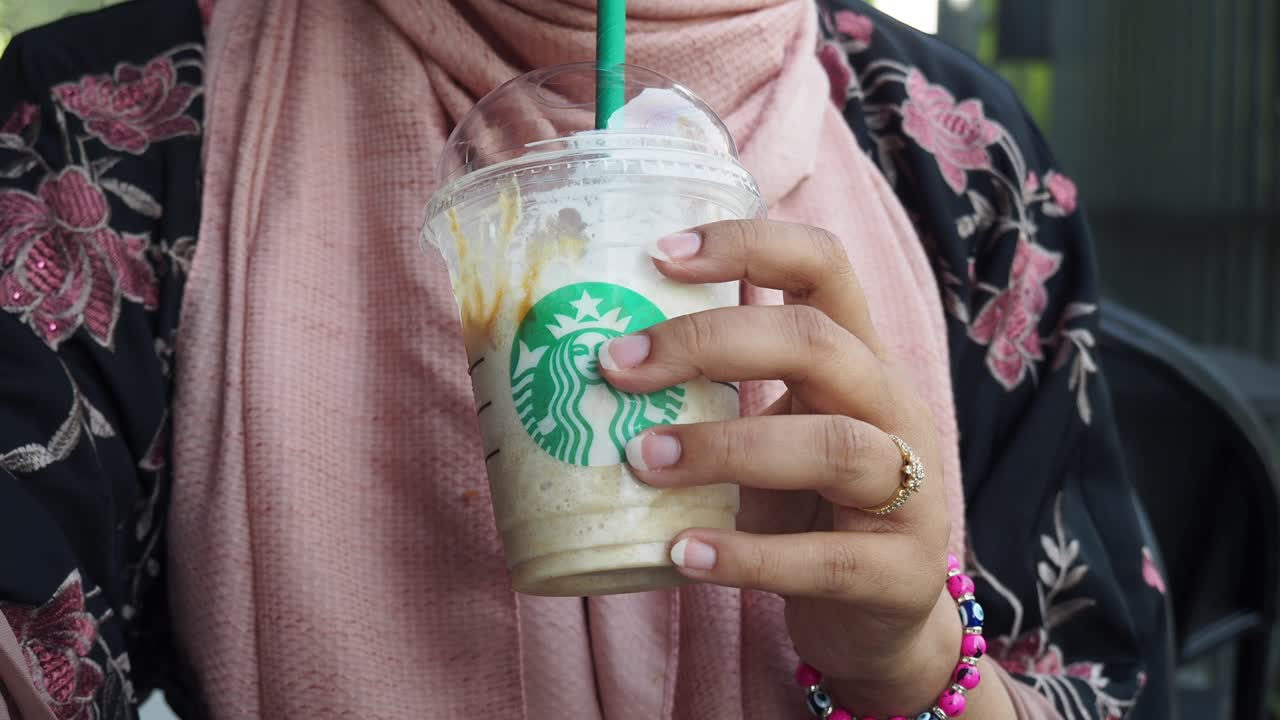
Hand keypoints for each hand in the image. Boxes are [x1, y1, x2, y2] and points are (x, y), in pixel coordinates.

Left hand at [599, 220, 1011, 716]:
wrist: (883, 617)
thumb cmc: (807, 509)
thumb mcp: (772, 433)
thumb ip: (712, 397)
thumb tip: (586, 367)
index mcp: (856, 358)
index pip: (823, 265)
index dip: (747, 245)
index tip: (657, 254)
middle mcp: (890, 408)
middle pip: (817, 343)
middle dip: (708, 344)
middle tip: (616, 368)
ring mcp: (908, 491)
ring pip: (832, 446)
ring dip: (725, 447)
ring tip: (641, 459)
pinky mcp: (898, 574)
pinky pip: (825, 560)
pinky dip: (747, 555)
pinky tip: (681, 554)